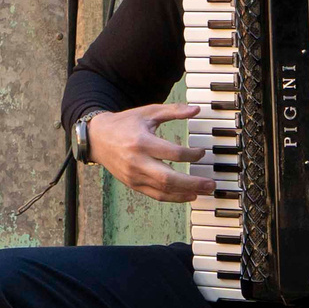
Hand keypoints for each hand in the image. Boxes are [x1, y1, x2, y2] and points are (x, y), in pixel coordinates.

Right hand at [89, 103, 215, 202]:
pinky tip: (188, 195)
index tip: (201, 152)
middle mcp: (137, 162)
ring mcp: (134, 176)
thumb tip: (196, 110)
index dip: (192, 155)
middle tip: (211, 184)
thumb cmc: (125, 124)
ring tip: (204, 191)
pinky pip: (156, 195)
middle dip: (193, 183)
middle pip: (168, 178)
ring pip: (163, 190)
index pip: (173, 153)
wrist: (97, 139)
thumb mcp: (148, 112)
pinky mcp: (133, 185)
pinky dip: (173, 197)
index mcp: (142, 142)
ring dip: (186, 193)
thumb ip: (173, 111)